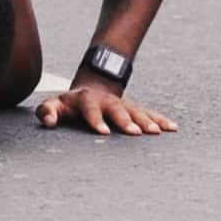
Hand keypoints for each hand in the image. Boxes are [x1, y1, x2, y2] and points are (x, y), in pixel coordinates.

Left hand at [35, 81, 177, 135]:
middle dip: (125, 120)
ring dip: (146, 121)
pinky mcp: (134, 109)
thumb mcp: (55, 105)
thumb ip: (47, 111)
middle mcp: (106, 100)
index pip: (89, 108)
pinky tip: (173, 128)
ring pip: (135, 110)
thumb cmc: (70, 104)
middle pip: (116, 109)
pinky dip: (160, 120)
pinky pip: (149, 113)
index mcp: (86, 99)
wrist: (91, 88)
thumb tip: (48, 121)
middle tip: (135, 132)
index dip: (95, 119)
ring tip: (155, 132)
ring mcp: (122, 104)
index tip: (103, 132)